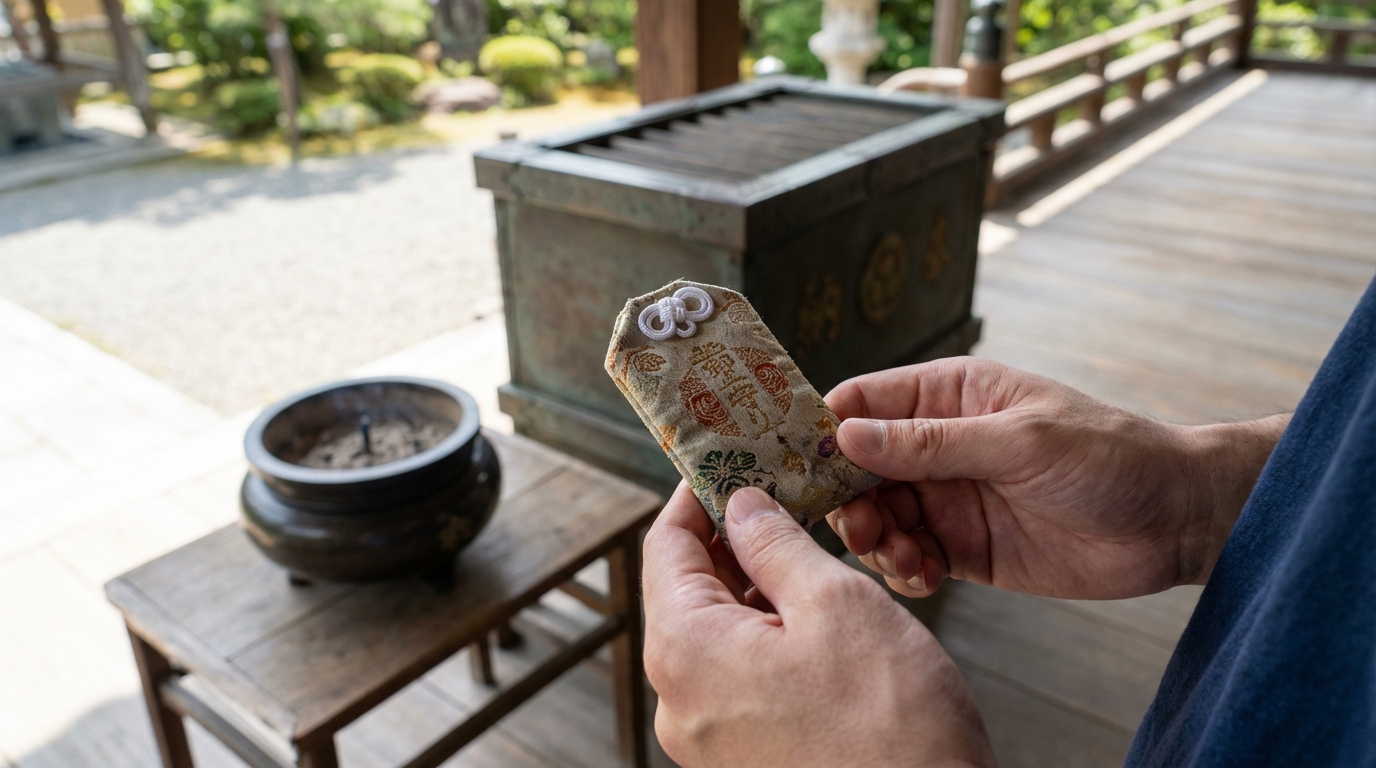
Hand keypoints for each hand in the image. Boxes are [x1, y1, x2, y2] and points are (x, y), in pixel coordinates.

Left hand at [643, 483, 992, 767]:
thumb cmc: (891, 729)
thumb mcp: (836, 605)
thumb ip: (776, 545)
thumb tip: (742, 505)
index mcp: (684, 651)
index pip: (664, 546)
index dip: (696, 494)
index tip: (728, 461)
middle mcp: (679, 699)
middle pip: (685, 589)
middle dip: (729, 536)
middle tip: (778, 493)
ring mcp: (708, 736)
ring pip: (715, 633)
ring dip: (752, 585)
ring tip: (804, 546)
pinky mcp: (741, 757)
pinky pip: (737, 675)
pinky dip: (764, 633)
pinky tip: (809, 612)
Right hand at [825, 358, 1287, 599]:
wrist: (1175, 520)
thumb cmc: (1110, 456)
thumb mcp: (1020, 441)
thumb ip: (931, 443)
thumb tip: (848, 436)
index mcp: (947, 397)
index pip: (861, 403)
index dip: (822, 430)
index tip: (795, 464)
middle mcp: (937, 446)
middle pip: (857, 470)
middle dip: (845, 500)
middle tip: (860, 528)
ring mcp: (948, 498)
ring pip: (877, 518)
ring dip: (875, 541)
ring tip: (904, 557)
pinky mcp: (964, 548)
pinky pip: (911, 559)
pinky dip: (904, 572)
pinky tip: (924, 577)